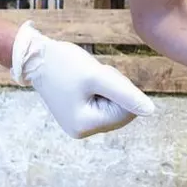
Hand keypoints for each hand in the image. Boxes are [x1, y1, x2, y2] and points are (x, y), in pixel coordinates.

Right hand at [10, 21, 154, 138]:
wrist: (35, 56)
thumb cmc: (64, 64)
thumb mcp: (98, 76)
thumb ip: (126, 94)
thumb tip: (151, 112)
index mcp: (85, 126)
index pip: (127, 112)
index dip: (121, 89)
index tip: (101, 76)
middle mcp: (82, 130)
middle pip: (121, 110)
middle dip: (114, 89)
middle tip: (93, 75)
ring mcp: (79, 124)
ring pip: (113, 105)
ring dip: (107, 87)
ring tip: (87, 77)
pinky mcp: (78, 114)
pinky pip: (103, 102)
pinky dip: (100, 88)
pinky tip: (84, 81)